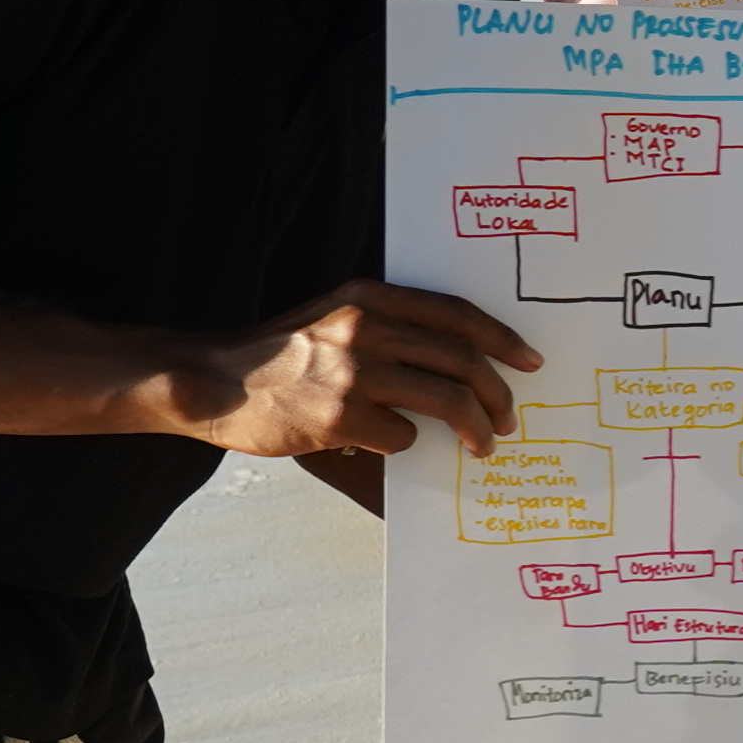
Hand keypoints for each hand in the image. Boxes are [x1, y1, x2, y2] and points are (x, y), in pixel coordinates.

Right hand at [188, 281, 538, 459]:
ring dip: (474, 427)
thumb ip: (388, 324)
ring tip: (483, 444)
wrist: (213, 379)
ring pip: (446, 401)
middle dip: (497, 394)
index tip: (529, 361)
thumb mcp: (334, 315)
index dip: (501, 338)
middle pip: (463, 360)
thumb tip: (458, 358)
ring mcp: (353, 373)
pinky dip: (406, 444)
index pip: (457, 313)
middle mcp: (366, 329)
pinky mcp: (339, 417)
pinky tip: (388, 442)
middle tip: (508, 417)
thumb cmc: (279, 352)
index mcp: (370, 298)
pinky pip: (401, 436)